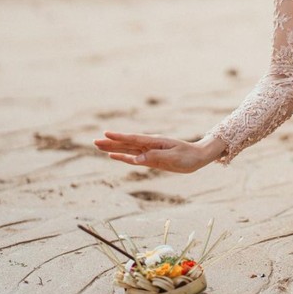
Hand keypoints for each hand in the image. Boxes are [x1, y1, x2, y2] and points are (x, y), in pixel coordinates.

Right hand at [93, 131, 227, 172]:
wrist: (198, 157)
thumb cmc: (188, 156)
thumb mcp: (173, 158)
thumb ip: (155, 157)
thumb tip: (137, 160)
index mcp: (155, 142)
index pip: (134, 139)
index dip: (119, 137)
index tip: (106, 134)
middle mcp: (149, 145)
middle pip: (127, 143)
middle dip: (111, 142)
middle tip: (94, 141)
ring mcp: (149, 151)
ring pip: (128, 149)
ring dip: (114, 148)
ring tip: (99, 146)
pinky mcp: (151, 158)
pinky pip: (134, 157)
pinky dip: (123, 156)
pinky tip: (114, 156)